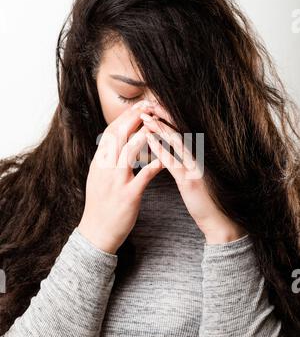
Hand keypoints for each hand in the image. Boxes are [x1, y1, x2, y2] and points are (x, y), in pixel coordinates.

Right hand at [78, 100, 164, 253]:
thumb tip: (113, 142)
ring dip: (144, 134)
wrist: (97, 232)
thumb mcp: (97, 178)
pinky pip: (144, 176)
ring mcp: (116, 181)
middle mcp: (105, 168)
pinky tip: (166, 157)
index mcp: (99, 163)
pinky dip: (155, 164)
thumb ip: (105, 159)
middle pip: (119, 136)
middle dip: (135, 118)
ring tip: (158, 123)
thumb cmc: (100, 204)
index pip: (111, 133)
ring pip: (129, 151)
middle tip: (150, 105)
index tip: (139, 106)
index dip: (125, 117)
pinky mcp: (128, 195)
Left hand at [140, 103, 246, 243]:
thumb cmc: (204, 200)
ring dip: (159, 128)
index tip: (150, 108)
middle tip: (145, 106)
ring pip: (176, 142)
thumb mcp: (193, 177)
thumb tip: (171, 151)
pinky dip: (160, 148)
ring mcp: (195, 167)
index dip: (166, 118)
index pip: (179, 132)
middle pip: (178, 131)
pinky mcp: (191, 180)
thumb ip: (184, 162)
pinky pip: (173, 161)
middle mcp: (197, 157)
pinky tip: (149, 140)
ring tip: (145, 118)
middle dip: (161, 117)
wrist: (219, 221)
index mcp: (196, 156)